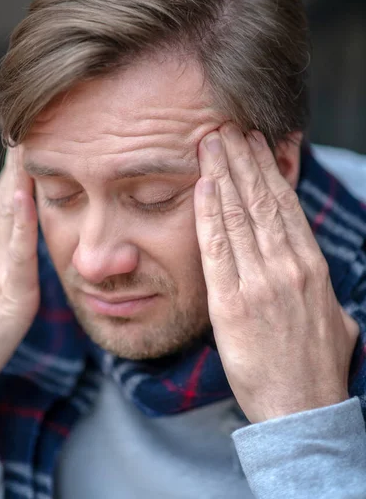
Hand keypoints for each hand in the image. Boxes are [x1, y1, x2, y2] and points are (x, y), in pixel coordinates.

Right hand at [0, 148, 38, 405]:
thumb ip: (6, 249)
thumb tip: (18, 217)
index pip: (7, 197)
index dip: (18, 164)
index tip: (33, 129)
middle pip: (7, 196)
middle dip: (19, 159)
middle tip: (32, 118)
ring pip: (10, 216)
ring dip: (18, 178)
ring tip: (26, 142)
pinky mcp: (10, 297)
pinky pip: (16, 256)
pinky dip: (20, 226)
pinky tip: (21, 198)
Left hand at [194, 124, 358, 422]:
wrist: (300, 410)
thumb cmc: (316, 365)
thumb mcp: (335, 317)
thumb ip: (321, 289)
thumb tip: (312, 272)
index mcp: (311, 267)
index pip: (285, 206)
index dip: (268, 170)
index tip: (256, 144)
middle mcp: (287, 267)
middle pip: (260, 201)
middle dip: (242, 160)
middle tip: (227, 127)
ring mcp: (259, 283)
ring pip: (238, 216)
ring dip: (223, 175)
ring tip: (212, 143)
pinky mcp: (231, 303)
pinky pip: (217, 249)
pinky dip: (209, 214)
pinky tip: (202, 187)